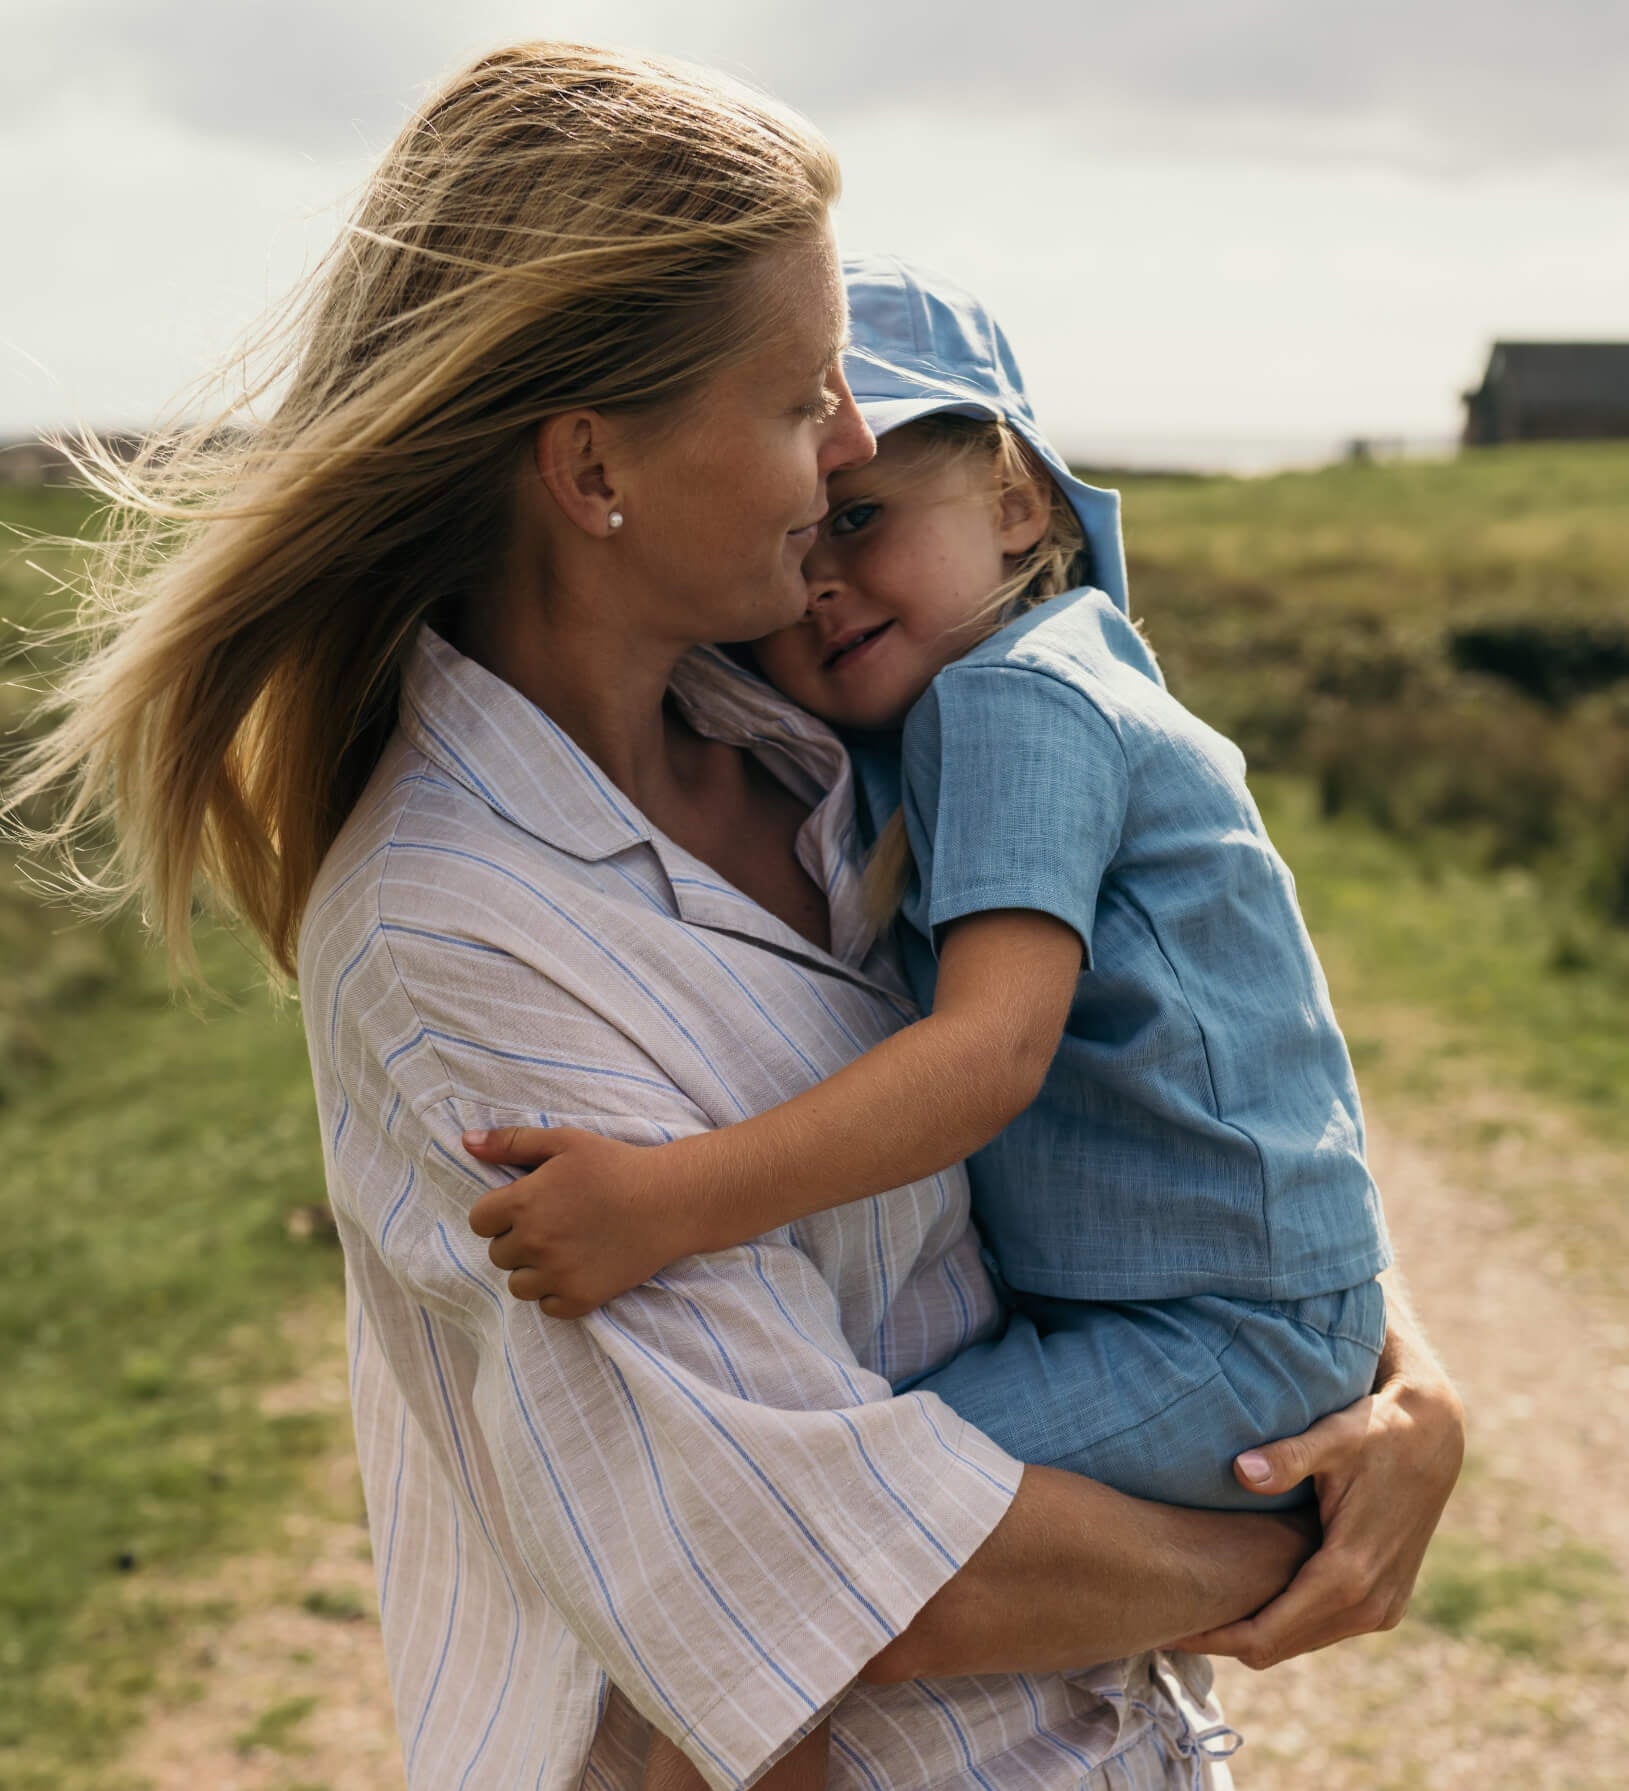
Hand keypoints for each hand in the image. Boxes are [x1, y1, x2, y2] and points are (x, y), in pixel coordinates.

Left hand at [464, 1126, 692, 1316]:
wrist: (670, 1201)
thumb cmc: (616, 1166)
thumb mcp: (565, 1141)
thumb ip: (512, 1142)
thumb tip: (466, 1142)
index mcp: (524, 1202)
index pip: (479, 1221)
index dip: (499, 1213)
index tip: (525, 1206)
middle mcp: (535, 1242)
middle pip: (498, 1254)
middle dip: (517, 1240)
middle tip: (554, 1224)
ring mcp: (557, 1274)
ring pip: (518, 1285)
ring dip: (533, 1270)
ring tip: (564, 1248)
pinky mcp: (581, 1299)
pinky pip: (547, 1307)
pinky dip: (558, 1292)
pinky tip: (579, 1268)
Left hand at [1170, 1358, 1464, 1667]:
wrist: (1434, 1440)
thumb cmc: (1376, 1432)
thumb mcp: (1333, 1436)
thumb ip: (1288, 1456)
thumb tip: (1241, 1471)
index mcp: (1349, 1575)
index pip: (1267, 1634)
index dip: (1215, 1637)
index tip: (1166, 1630)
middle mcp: (1370, 1605)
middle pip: (1278, 1648)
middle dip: (1225, 1640)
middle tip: (1166, 1622)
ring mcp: (1382, 1609)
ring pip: (1299, 1643)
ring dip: (1254, 1633)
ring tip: (1197, 1611)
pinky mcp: (1384, 1602)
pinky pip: (1322, 1629)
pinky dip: (1284, 1623)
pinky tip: (1246, 1597)